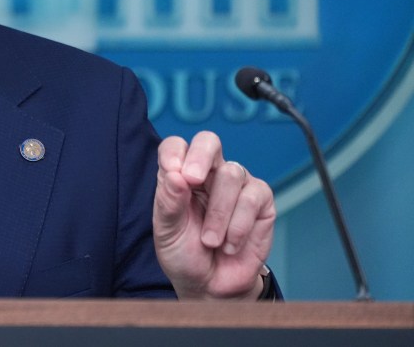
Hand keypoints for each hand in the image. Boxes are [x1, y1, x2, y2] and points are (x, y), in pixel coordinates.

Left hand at [153, 131, 275, 299]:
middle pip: (209, 142)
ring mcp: (236, 184)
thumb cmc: (185, 254)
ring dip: (218, 213)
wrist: (212, 286)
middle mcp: (208, 173)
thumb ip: (169, 202)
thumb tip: (174, 173)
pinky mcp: (260, 201)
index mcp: (180, 176)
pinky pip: (252, 198)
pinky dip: (238, 225)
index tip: (171, 170)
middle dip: (200, 156)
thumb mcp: (167, 231)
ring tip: (211, 241)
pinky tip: (230, 244)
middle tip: (192, 180)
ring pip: (231, 174)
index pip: (176, 147)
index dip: (174, 152)